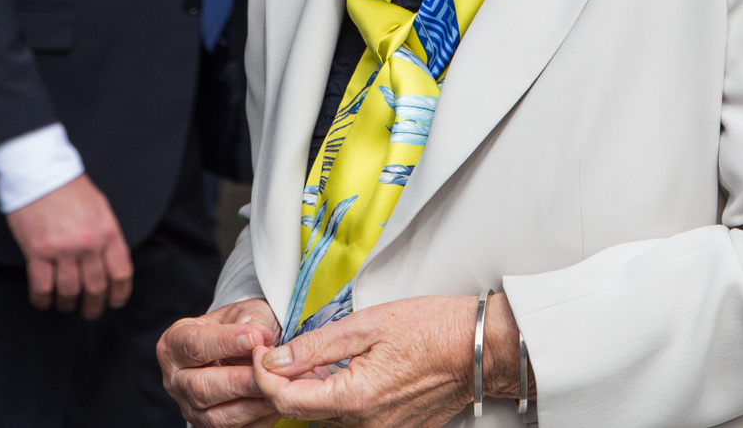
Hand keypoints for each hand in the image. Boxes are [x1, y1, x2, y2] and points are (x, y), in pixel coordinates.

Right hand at [4, 174, 132, 318]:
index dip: (119, 294)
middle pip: (96, 288)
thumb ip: (107, 236)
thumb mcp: (100, 208)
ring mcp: (63, 250)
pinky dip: (43, 299)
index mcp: (108, 232)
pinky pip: (43, 288)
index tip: (113, 302)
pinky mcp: (38, 252)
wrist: (39, 171)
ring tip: (65, 303)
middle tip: (88, 309)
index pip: (121, 274)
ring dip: (67, 303)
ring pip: (69, 292)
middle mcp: (89, 244)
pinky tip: (43, 299)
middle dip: (93, 305)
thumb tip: (109, 263)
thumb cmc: (69, 187)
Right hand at [159, 298, 280, 426]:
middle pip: (200, 387)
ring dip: (250, 405)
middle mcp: (175, 379)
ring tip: (276, 389)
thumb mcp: (245, 311)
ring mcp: (190, 407)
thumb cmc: (239, 327)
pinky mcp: (209, 426)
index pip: (194, 345)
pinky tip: (275, 404)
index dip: (225, 342)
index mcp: (175, 343)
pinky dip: (257, 420)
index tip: (256, 338)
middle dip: (237, 381)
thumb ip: (251, 319)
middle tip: (266, 372)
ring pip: (216, 417)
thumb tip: (259, 335)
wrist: (244, 349)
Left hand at [250, 293, 520, 426]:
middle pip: (302, 412)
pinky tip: (346, 372)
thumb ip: (315, 345)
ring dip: (312, 389)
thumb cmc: (430, 328)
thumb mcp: (366, 324)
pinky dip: (338, 397)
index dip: (262, 374)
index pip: (285, 400)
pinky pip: (351, 419)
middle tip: (286, 349)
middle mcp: (366, 426)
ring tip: (319, 357)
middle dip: (284, 381)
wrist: (479, 350)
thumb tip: (275, 358)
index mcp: (355, 399)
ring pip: (325, 416)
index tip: (262, 350)